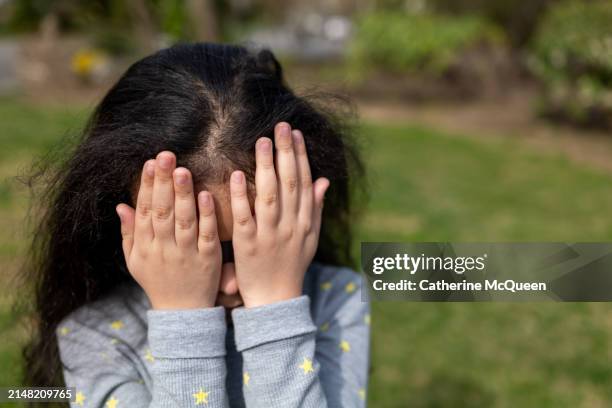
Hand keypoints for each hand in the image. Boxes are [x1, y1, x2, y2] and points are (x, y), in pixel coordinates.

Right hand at [115, 151, 221, 309]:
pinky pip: (206, 235)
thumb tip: (120, 205)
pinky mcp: (208, 259)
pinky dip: (206, 216)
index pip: (144, 210)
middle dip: (163, 182)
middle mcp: (163, 248)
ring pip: (183, 220)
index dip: (146, 186)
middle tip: (166, 156)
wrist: (181, 313)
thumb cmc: (157, 282)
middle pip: (162, 211)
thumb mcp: (135, 261)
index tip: (150, 162)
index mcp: (145, 246)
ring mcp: (186, 253)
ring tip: (183, 170)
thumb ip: (129, 233)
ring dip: (183, 194)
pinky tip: (206, 195)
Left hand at [230, 122, 329, 307]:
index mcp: (305, 222)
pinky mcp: (247, 246)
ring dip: (266, 167)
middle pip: (289, 184)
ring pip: (268, 196)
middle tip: (280, 126)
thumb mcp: (310, 238)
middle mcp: (290, 226)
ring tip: (261, 141)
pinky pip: (244, 217)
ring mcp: (269, 235)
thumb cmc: (292, 265)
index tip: (295, 134)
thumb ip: (316, 208)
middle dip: (285, 153)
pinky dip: (241, 196)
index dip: (300, 157)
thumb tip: (324, 180)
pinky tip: (237, 174)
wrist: (276, 299)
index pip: (304, 183)